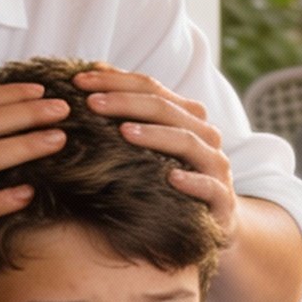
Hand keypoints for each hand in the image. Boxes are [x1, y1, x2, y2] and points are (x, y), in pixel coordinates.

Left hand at [75, 67, 238, 247]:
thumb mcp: (147, 148)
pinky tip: (172, 178)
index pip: (151, 88)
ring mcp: (215, 167)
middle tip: (92, 103)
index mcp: (186, 117)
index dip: (115, 81)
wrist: (210, 225)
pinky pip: (210, 188)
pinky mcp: (223, 202)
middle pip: (166, 109)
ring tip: (124, 132)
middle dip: (126, 102)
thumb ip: (125, 117)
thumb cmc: (168, 183)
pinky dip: (193, 181)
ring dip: (156, 135)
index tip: (77, 81)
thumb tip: (87, 77)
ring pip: (188, 142)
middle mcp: (204, 136)